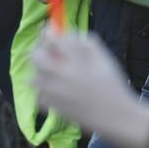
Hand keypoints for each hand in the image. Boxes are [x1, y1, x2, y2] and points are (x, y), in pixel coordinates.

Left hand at [32, 30, 148, 147]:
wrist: (115, 115)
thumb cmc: (111, 84)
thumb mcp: (103, 57)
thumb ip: (84, 42)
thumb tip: (66, 33)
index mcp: (75, 60)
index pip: (51, 40)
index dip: (48, 33)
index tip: (50, 32)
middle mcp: (61, 75)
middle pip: (36, 57)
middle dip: (39, 51)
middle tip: (48, 52)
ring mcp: (55, 93)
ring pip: (33, 77)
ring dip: (39, 72)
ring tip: (51, 72)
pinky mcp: (53, 107)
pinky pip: (39, 95)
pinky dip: (43, 91)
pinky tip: (54, 89)